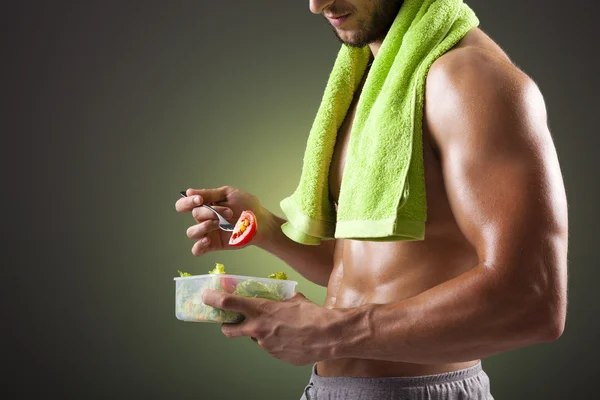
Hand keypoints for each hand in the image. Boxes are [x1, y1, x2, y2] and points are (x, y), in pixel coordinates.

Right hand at [175, 186, 271, 255]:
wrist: (261, 222)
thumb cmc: (247, 206)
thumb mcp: (229, 194)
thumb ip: (209, 194)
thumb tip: (189, 192)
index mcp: (206, 204)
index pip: (185, 204)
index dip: (187, 202)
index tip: (199, 200)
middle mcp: (205, 218)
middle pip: (194, 215)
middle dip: (210, 212)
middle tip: (228, 212)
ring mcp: (208, 232)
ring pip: (191, 233)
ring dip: (205, 226)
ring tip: (220, 224)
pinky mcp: (213, 244)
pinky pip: (197, 250)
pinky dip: (198, 246)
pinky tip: (207, 240)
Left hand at [202, 289, 341, 365]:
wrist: (327, 336)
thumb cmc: (312, 315)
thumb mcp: (293, 299)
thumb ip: (279, 299)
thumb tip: (278, 297)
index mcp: (260, 310)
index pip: (228, 303)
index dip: (213, 299)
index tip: (206, 296)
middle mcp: (258, 329)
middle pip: (228, 329)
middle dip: (227, 325)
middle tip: (232, 320)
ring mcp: (265, 345)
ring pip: (254, 338)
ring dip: (259, 332)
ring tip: (278, 327)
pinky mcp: (275, 355)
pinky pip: (269, 346)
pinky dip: (274, 340)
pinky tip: (289, 336)